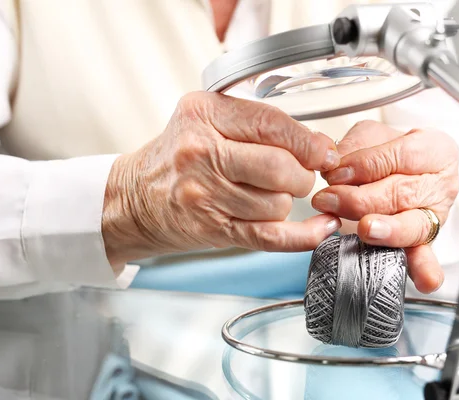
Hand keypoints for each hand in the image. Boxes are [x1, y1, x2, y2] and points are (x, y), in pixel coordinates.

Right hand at [103, 92, 341, 267]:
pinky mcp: (213, 228)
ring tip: (268, 194)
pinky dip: (302, 237)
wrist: (135, 198)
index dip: (308, 142)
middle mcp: (201, 152)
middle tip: (297, 175)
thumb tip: (320, 146)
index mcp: (203, 115)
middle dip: (302, 175)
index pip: (272, 124)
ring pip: (277, 204)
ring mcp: (204, 194)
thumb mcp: (206, 120)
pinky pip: (269, 236)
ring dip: (286, 202)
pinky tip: (319, 229)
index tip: (323, 151)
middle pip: (280, 167)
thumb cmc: (177, 157)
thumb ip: (258, 124)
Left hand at [313, 121, 458, 293]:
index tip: (336, 173)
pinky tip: (425, 279)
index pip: (402, 156)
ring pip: (413, 225)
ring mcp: (436, 216)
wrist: (402, 172)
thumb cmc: (388, 152)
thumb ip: (357, 146)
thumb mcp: (373, 135)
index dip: (367, 165)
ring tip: (365, 230)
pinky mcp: (425, 243)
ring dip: (386, 230)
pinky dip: (425, 269)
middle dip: (362, 199)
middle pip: (403, 193)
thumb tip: (338, 166)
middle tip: (329, 199)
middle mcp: (442, 184)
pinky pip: (426, 256)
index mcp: (435, 150)